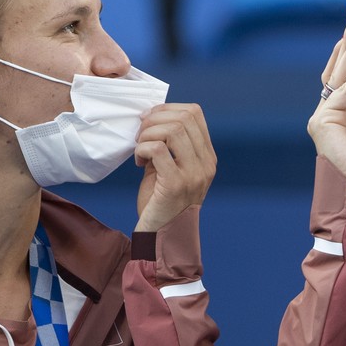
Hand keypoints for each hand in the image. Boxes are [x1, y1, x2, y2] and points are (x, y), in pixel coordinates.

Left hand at [134, 102, 216, 231]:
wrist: (162, 236)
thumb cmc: (161, 202)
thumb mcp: (171, 168)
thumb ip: (169, 145)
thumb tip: (151, 116)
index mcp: (207, 157)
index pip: (195, 113)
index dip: (167, 109)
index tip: (148, 120)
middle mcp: (206, 164)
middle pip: (183, 118)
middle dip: (154, 119)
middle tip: (140, 135)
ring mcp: (193, 174)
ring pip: (172, 130)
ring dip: (148, 134)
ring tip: (139, 149)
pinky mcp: (176, 184)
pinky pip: (157, 149)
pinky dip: (142, 149)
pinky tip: (138, 162)